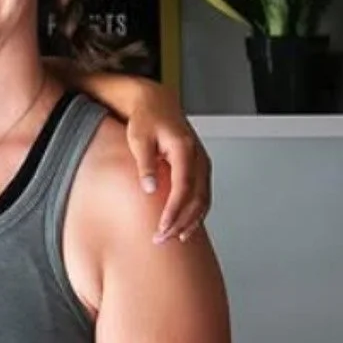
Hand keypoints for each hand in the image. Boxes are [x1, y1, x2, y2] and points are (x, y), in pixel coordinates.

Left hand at [123, 96, 211, 244]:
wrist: (157, 104)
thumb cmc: (146, 119)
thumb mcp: (139, 139)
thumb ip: (145, 164)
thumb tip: (149, 188)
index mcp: (184, 148)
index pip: (184, 186)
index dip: (174, 210)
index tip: (162, 226)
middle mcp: (197, 157)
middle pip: (196, 197)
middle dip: (181, 222)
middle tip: (162, 238)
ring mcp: (201, 163)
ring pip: (203, 199)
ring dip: (189, 221)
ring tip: (174, 238)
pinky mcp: (199, 168)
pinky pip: (203, 195)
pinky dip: (196, 214)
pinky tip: (185, 227)